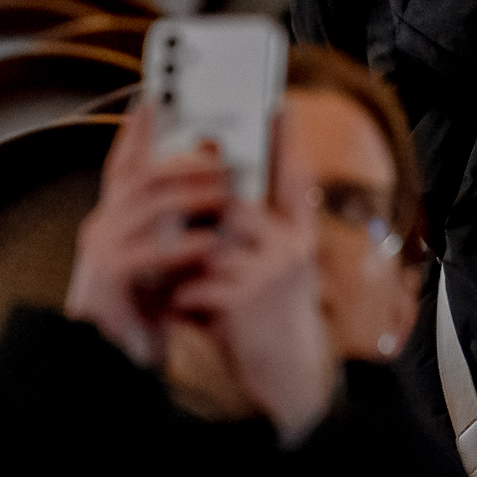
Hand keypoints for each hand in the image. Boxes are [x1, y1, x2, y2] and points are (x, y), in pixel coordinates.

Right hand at [66, 102, 229, 367]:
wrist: (116, 359)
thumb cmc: (147, 308)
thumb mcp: (165, 258)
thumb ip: (178, 224)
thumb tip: (217, 187)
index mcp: (116, 219)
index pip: (123, 166)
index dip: (134, 132)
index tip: (151, 100)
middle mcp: (102, 228)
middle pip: (139, 177)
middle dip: (182, 162)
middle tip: (222, 156)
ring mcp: (100, 252)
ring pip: (143, 207)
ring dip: (188, 195)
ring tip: (225, 192)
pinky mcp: (108, 281)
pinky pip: (144, 253)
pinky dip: (178, 245)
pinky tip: (206, 243)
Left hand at [168, 143, 337, 440]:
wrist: (285, 372)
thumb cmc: (267, 315)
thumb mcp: (269, 267)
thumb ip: (251, 233)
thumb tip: (217, 199)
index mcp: (296, 233)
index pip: (295, 175)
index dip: (287, 139)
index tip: (278, 105)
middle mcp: (293, 246)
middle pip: (235, 204)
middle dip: (200, 215)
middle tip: (181, 221)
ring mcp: (274, 272)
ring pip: (211, 244)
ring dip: (186, 265)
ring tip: (179, 281)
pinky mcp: (250, 299)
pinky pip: (199, 282)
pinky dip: (185, 299)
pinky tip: (190, 313)